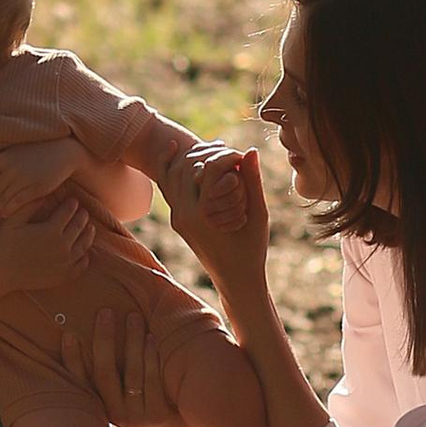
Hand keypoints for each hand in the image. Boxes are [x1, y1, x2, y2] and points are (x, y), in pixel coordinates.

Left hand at [0, 140, 81, 226]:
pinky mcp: (36, 187)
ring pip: (3, 200)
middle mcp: (11, 167)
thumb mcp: (15, 152)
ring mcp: (24, 177)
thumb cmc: (36, 153)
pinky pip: (18, 202)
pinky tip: (6, 216)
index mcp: (3, 156)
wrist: (63, 152)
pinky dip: (9, 210)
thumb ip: (1, 164)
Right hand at [0, 198, 94, 297]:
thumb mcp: (13, 221)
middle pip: (79, 226)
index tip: (73, 200)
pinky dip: (85, 257)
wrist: (4, 273)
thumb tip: (44, 193)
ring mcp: (66, 262)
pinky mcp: (65, 276)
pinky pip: (81, 265)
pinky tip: (85, 252)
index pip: (68, 212)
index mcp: (51, 230)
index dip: (72, 204)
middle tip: (83, 211)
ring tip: (90, 227)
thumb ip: (29, 205)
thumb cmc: (7, 244)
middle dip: (82, 216)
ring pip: (85, 244)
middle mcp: (62, 246)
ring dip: (89, 234)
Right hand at [61, 307, 194, 426]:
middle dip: (104, 341)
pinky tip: (151, 338)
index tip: (68, 334)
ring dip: (131, 342)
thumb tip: (99, 334)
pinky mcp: (158, 415)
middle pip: (104, 373)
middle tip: (105, 312)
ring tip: (133, 317)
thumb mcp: (122, 399)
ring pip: (131, 374)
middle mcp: (116, 413)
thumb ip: (110, 378)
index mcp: (102, 407)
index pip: (80, 382)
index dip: (72, 360)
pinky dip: (151, 358)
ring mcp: (137, 415)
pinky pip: (153, 382)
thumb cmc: (145, 407)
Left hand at [167, 142, 270, 293]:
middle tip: (224, 146)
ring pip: (172, 174)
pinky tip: (175, 150)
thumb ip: (253, 182)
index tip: (241, 155)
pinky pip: (167, 186)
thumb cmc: (251, 250)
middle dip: (206, 152)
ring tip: (211, 147)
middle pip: (187, 166)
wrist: (234, 279)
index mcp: (203, 215)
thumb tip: (251, 150)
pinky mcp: (176, 219)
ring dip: (190, 156)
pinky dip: (169, 167)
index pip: (208, 168)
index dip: (226, 155)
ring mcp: (176, 217)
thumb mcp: (258, 215)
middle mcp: (183, 215)